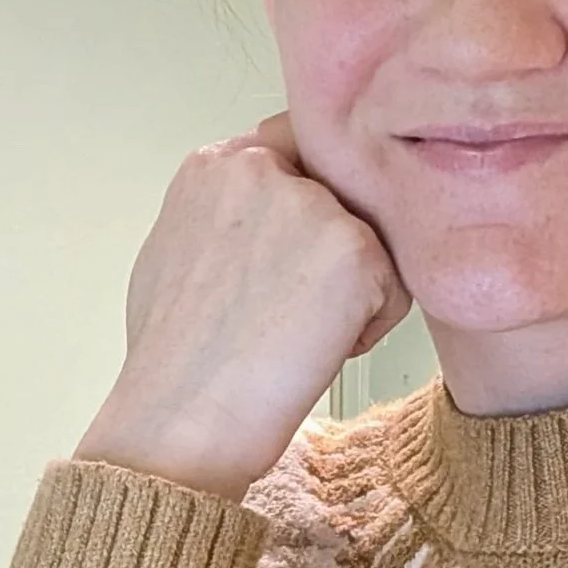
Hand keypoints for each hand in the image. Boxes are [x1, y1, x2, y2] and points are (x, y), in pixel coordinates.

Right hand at [74, 116, 409, 500]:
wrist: (182, 416)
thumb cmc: (172, 358)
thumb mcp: (172, 252)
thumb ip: (220, 213)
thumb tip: (252, 220)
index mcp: (213, 166)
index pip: (291, 151)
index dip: (306, 206)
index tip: (296, 255)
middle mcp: (263, 170)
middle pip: (340, 193)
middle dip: (330, 247)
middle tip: (293, 308)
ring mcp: (312, 205)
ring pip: (370, 241)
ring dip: (350, 292)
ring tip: (296, 336)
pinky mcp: (356, 250)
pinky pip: (395, 287)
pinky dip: (370, 328)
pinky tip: (319, 351)